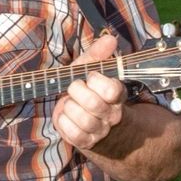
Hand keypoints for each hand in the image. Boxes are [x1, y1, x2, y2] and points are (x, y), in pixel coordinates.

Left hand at [54, 34, 129, 150]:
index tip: (89, 77)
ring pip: (82, 119)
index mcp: (117, 95)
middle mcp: (112, 115)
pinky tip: (65, 115)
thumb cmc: (91, 92)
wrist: (96, 125)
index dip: (95, 81)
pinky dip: (63, 121)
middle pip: (93, 104)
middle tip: (74, 88)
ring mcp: (100, 130)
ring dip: (69, 107)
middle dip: (76, 91)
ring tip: (70, 103)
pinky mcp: (85, 142)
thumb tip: (110, 38)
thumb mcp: (92, 71)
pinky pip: (71, 132)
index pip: (112, 90)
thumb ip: (98, 54)